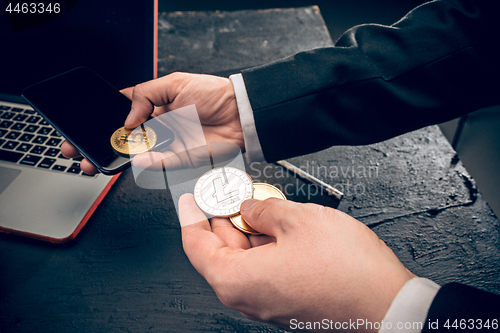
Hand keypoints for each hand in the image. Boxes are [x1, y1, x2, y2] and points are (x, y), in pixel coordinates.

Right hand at [61, 72, 241, 174]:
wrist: (241, 113)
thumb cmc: (214, 93)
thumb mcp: (175, 82)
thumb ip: (146, 95)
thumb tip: (127, 117)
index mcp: (155, 106)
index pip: (123, 113)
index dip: (104, 119)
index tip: (86, 124)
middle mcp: (159, 126)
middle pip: (124, 138)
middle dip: (101, 143)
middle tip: (81, 148)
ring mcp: (168, 144)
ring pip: (137, 154)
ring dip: (116, 158)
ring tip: (98, 157)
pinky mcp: (181, 159)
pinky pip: (159, 164)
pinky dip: (146, 163)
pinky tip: (135, 157)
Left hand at [179, 195, 413, 331]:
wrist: (388, 305)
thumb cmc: (347, 271)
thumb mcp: (299, 220)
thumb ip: (264, 209)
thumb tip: (251, 208)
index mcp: (237, 280)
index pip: (195, 246)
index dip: (191, 216)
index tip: (191, 199)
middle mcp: (248, 298)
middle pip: (220, 252)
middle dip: (222, 218)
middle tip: (229, 193)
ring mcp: (268, 302)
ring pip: (244, 260)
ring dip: (247, 231)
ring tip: (258, 203)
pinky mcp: (287, 302)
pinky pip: (263, 270)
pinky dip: (263, 245)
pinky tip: (277, 225)